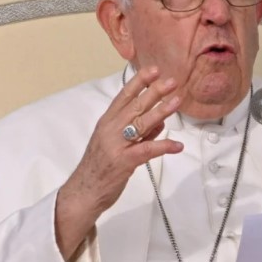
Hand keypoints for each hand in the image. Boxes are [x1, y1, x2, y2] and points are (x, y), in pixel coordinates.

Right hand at [55, 66, 183, 257]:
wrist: (83, 192)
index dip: (139, 82)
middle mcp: (110, 130)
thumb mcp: (116, 144)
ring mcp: (116, 145)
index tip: (154, 70)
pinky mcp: (123, 162)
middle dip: (154, 91)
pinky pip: (146, 150)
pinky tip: (177, 145)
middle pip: (134, 106)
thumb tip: (160, 121)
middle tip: (171, 81)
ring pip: (141, 123)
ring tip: (177, 102)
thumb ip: (139, 132)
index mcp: (107, 122)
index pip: (124, 96)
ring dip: (161, 111)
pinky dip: (163, 146)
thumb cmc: (99, 168)